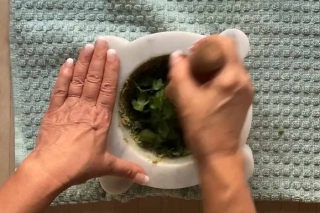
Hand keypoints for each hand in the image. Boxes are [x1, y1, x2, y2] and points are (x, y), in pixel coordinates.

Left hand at [21, 37, 147, 187]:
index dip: (110, 70)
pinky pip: (59, 89)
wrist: (51, 168)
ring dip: (82, 62)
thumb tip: (148, 179)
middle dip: (97, 59)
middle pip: (93, 79)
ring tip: (87, 46)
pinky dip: (63, 75)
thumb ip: (127, 169)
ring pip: (77, 80)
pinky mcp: (54, 110)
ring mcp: (68, 106)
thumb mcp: (106, 166)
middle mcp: (86, 107)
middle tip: (101, 41)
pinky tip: (67, 63)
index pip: (107, 89)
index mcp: (100, 118)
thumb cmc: (79, 165)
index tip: (113, 54)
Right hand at [166, 36, 252, 160]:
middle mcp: (245, 80)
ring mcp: (247, 91)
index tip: (192, 54)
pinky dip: (219, 78)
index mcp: (233, 76)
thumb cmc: (201, 128)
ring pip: (230, 67)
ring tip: (195, 79)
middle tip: (191, 66)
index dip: (207, 42)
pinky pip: (232, 79)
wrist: (219, 155)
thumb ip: (179, 72)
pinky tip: (205, 90)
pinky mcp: (245, 100)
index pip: (226, 43)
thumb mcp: (185, 98)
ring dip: (213, 67)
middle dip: (208, 56)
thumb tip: (177, 56)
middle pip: (228, 54)